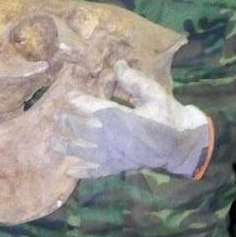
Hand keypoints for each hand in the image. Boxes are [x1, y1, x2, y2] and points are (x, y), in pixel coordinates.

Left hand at [53, 61, 213, 178]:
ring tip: (52, 142)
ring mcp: (115, 154)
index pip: (92, 107)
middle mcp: (112, 137)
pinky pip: (98, 170)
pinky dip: (84, 172)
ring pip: (85, 150)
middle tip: (55, 117)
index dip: (78, 100)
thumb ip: (133, 80)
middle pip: (83, 129)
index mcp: (119, 116)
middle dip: (68, 122)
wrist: (183, 143)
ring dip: (67, 146)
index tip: (67, 95)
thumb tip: (117, 63)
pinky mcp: (120, 166)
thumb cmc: (168, 114)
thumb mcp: (153, 92)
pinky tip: (70, 172)